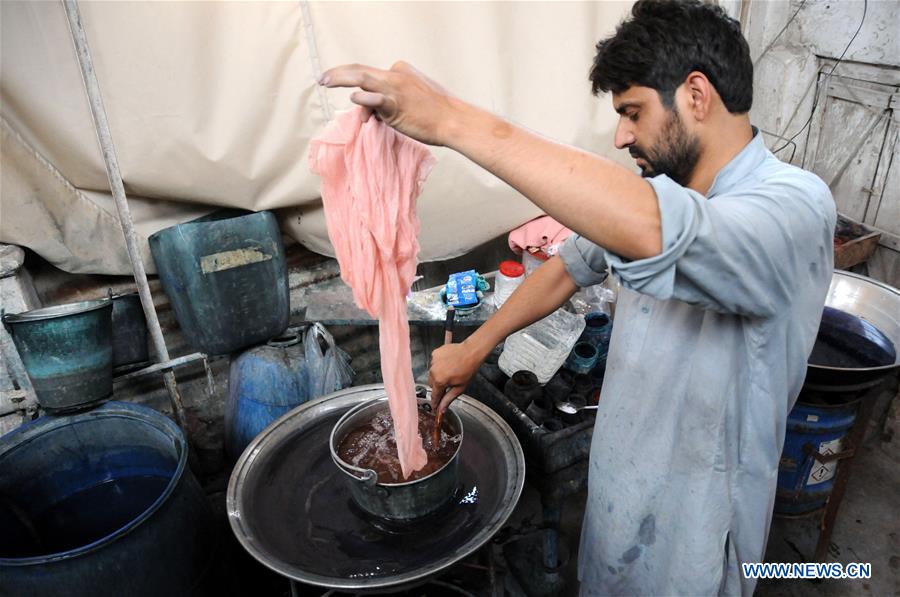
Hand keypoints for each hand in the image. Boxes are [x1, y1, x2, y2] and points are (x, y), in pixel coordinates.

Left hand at [319, 61, 461, 145]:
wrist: (453, 121)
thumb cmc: (434, 114)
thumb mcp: (410, 101)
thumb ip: (389, 103)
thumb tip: (370, 114)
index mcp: (399, 71)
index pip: (371, 75)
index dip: (358, 88)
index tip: (354, 104)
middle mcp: (395, 75)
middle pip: (360, 70)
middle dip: (338, 73)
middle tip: (323, 78)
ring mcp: (395, 89)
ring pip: (362, 78)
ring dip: (341, 78)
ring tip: (325, 81)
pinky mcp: (397, 105)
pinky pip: (376, 99)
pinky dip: (363, 99)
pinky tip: (353, 99)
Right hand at [428, 340, 485, 415]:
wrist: (471, 352)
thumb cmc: (468, 369)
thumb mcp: (460, 387)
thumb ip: (448, 399)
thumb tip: (441, 409)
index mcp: (440, 381)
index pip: (434, 395)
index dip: (435, 402)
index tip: (435, 407)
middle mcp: (433, 371)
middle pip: (432, 384)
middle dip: (438, 386)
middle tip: (448, 384)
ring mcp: (433, 361)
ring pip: (432, 373)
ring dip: (438, 375)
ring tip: (450, 371)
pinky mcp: (435, 354)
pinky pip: (434, 363)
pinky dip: (439, 365)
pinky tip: (448, 364)